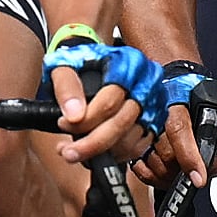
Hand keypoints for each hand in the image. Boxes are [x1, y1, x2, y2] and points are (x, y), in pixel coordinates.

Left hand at [46, 36, 174, 163]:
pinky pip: (137, 148)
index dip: (85, 119)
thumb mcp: (65, 65)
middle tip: (68, 153)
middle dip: (92, 144)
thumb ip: (66, 87)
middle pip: (122, 123)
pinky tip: (95, 153)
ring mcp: (153, 104)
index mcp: (129, 65)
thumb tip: (73, 115)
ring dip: (102, 153)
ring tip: (77, 152)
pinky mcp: (154, 122)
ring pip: (131, 140)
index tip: (63, 124)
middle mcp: (147, 84)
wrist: (97, 60)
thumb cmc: (81, 61)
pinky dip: (115, 155)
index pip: (110, 102)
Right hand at [134, 68, 216, 186]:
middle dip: (185, 170)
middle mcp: (155, 114)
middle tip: (203, 171)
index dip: (189, 157)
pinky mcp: (137, 142)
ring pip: (153, 164)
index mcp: (177, 101)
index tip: (199, 177)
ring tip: (189, 170)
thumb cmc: (201, 93)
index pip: (178, 130)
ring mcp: (144, 129)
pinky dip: (154, 176)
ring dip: (173, 175)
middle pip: (165, 153)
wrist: (176, 83)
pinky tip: (169, 172)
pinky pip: (139, 168)